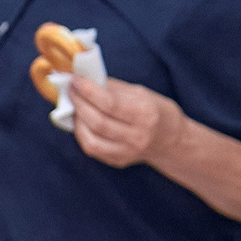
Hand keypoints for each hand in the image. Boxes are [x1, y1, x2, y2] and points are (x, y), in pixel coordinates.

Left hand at [67, 76, 183, 169]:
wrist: (171, 140)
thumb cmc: (155, 110)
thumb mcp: (141, 93)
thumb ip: (113, 88)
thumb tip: (86, 79)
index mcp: (145, 114)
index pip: (109, 103)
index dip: (88, 91)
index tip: (75, 81)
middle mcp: (137, 136)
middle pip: (98, 122)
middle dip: (79, 104)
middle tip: (70, 91)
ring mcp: (127, 152)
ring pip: (91, 140)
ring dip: (77, 121)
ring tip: (75, 107)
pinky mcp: (118, 161)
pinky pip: (92, 149)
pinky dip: (82, 134)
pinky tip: (81, 122)